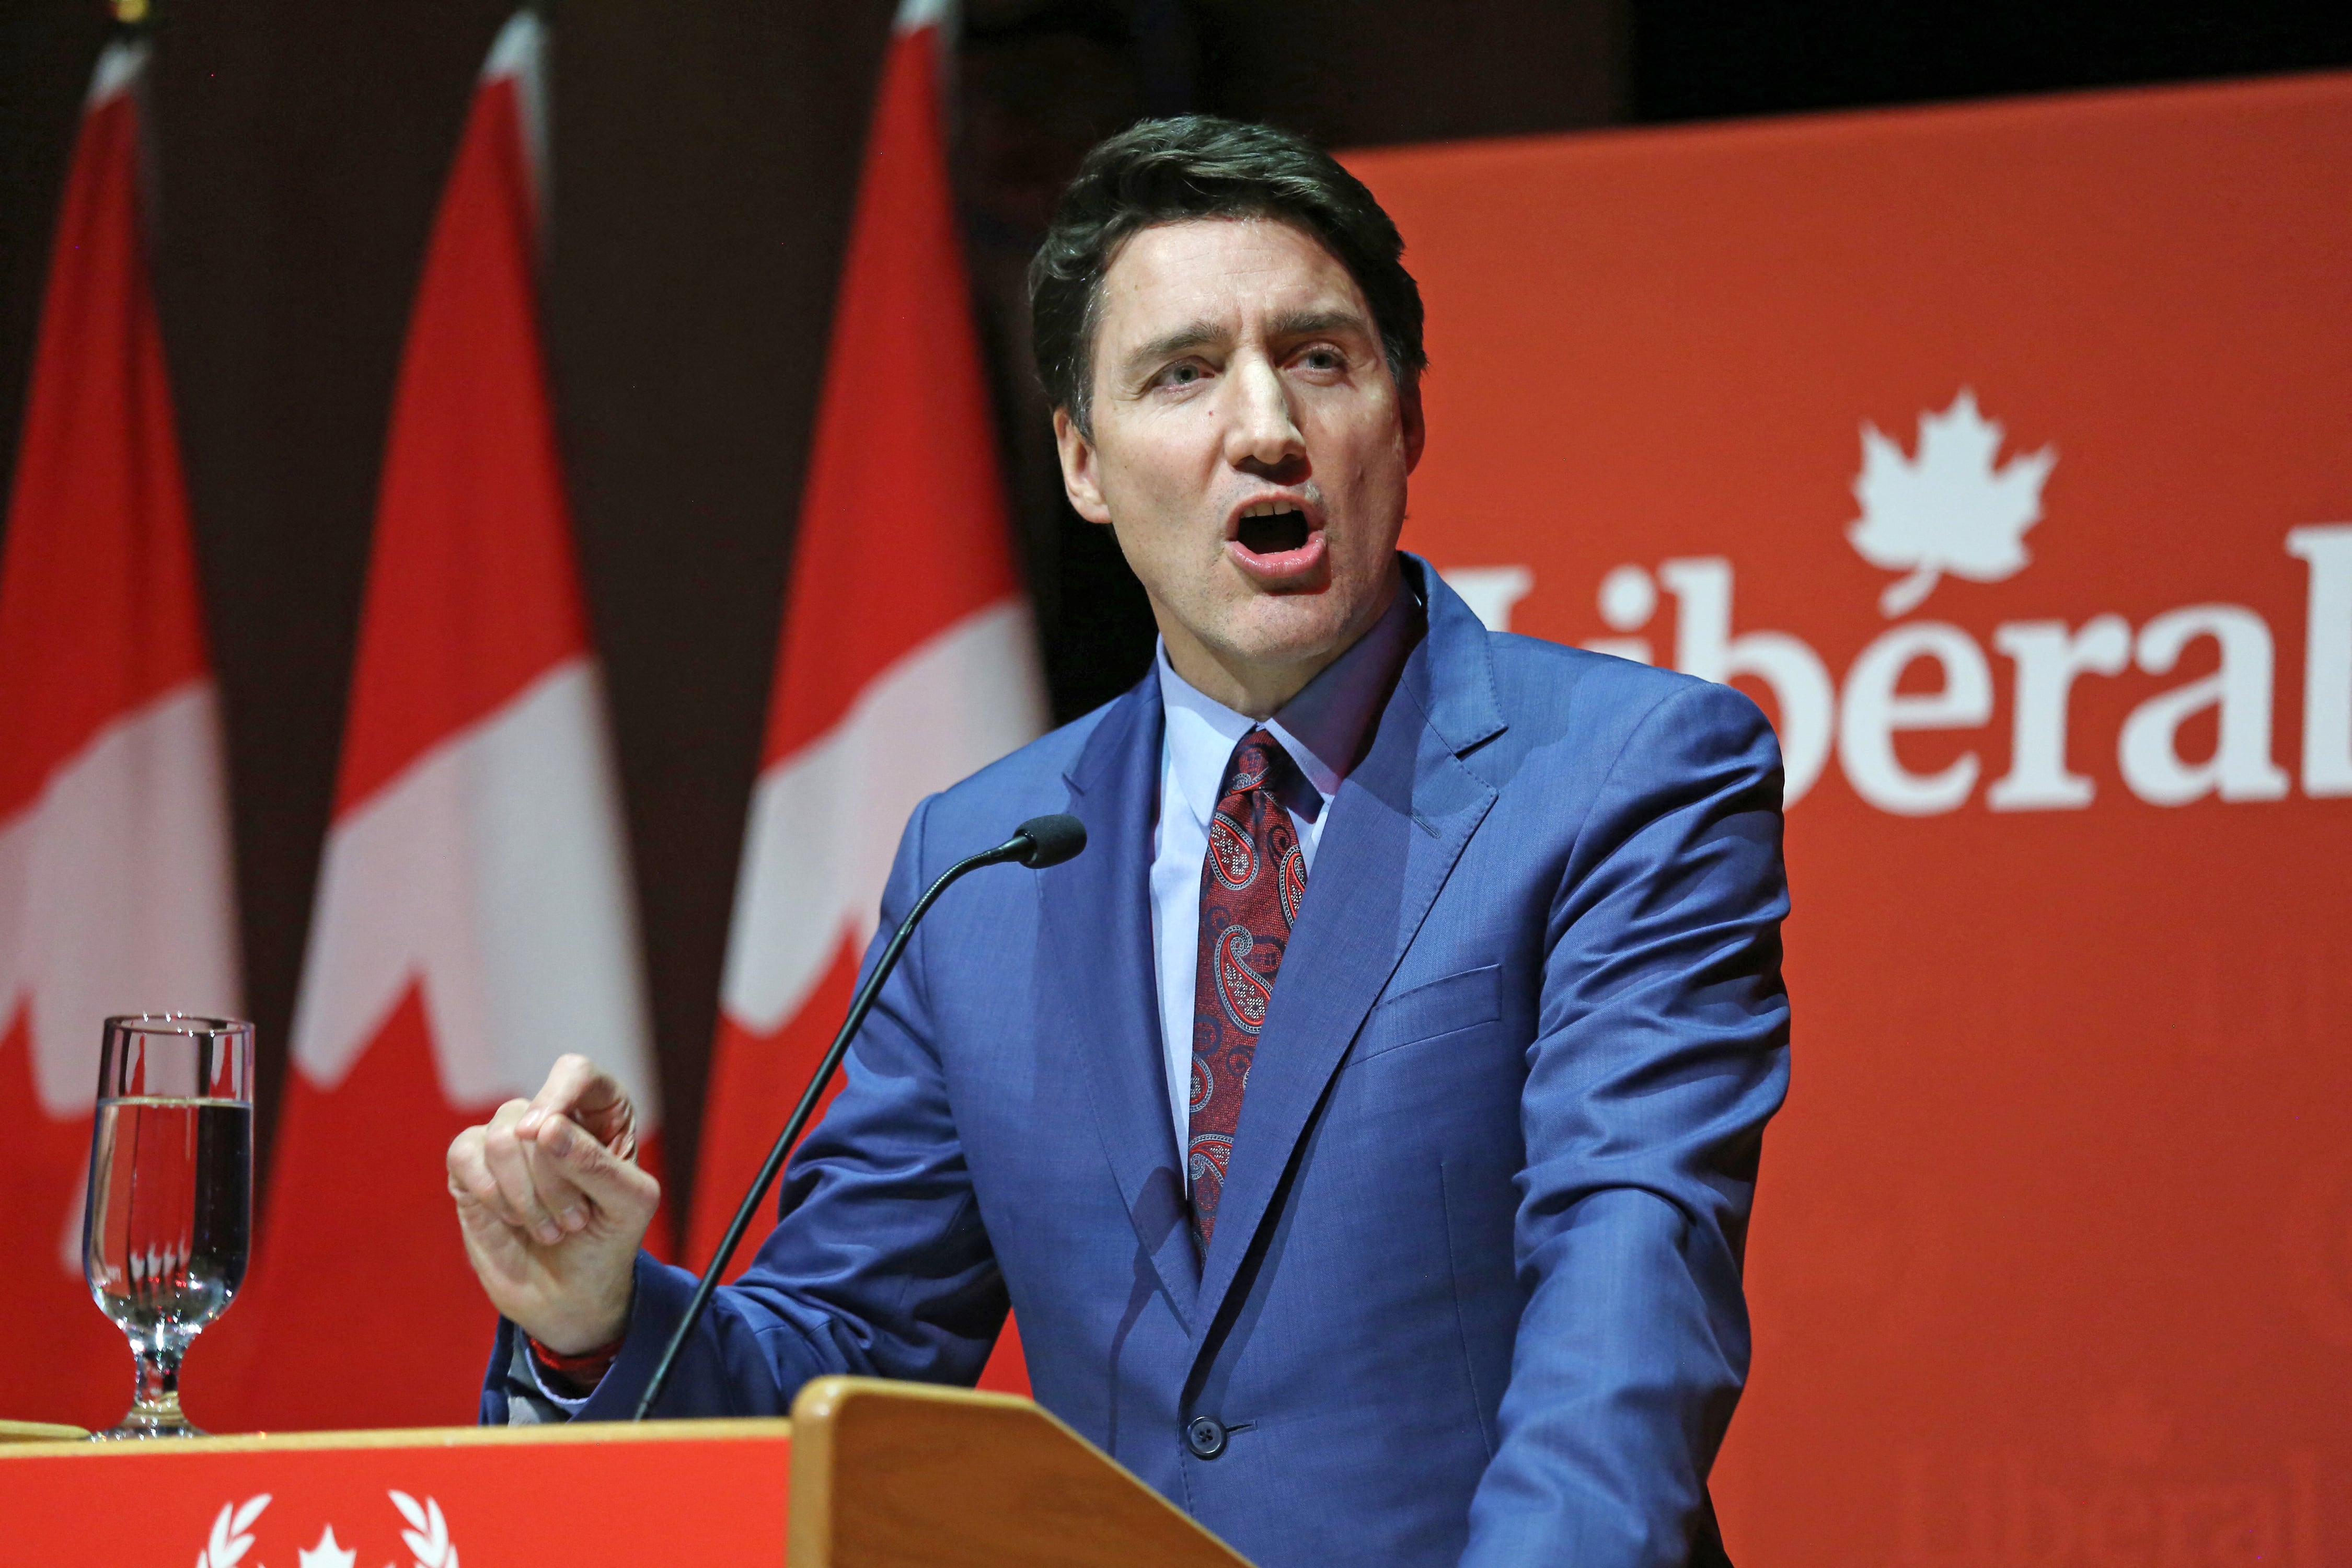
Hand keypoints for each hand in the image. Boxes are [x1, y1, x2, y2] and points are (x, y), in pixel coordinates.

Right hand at [447, 1054, 659, 1353]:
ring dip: (526, 1195)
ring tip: (549, 1228)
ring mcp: (509, 1141)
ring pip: (501, 1136)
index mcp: (601, 1115)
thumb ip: (595, 1162)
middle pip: (537, 1115)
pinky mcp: (471, 1167)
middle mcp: (553, 1118)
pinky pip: (464, 1153)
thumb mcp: (626, 1206)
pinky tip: (513, 1221)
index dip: (560, 1094)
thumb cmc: (608, 1243)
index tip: (548, 1131)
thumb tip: (544, 1125)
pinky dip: (491, 1194)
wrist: (570, 1297)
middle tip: (574, 1222)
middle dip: (554, 1180)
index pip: (575, 1072)